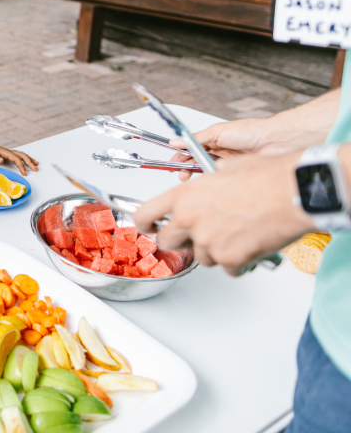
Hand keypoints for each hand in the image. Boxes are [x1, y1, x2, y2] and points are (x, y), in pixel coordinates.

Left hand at [0, 139, 38, 174]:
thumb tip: (2, 161)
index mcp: (4, 151)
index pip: (16, 158)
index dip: (21, 166)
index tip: (25, 173)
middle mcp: (7, 152)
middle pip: (21, 156)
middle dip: (29, 162)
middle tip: (36, 169)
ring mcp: (6, 154)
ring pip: (20, 156)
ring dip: (28, 160)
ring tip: (36, 164)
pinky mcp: (5, 156)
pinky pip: (16, 157)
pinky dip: (22, 160)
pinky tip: (25, 163)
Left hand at [134, 151, 313, 275]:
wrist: (293, 192)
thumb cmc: (265, 178)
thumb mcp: (223, 171)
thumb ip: (203, 188)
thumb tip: (203, 192)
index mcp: (183, 196)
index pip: (144, 215)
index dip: (145, 223)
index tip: (150, 226)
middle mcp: (190, 220)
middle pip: (168, 242)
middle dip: (181, 240)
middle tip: (200, 233)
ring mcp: (208, 241)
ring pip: (200, 257)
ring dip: (214, 250)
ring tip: (236, 233)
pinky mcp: (229, 259)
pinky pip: (227, 267)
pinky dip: (238, 261)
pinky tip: (249, 245)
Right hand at [168, 118, 302, 180]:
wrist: (276, 142)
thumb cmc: (251, 131)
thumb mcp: (218, 131)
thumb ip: (196, 138)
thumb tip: (177, 141)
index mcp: (214, 139)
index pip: (191, 148)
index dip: (181, 155)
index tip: (173, 162)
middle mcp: (219, 151)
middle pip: (196, 161)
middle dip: (186, 168)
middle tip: (180, 174)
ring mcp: (227, 163)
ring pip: (206, 171)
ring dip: (197, 174)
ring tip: (191, 177)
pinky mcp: (236, 174)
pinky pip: (219, 178)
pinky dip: (212, 180)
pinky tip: (209, 181)